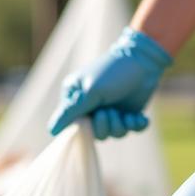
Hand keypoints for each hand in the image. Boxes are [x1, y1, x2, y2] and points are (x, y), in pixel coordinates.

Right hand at [48, 27, 171, 139]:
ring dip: (119, 126)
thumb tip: (51, 130)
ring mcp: (111, 111)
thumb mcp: (90, 92)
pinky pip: (130, 130)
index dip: (81, 128)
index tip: (91, 120)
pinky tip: (138, 117)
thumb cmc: (112, 72)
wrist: (143, 60)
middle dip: (103, 126)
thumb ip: (71, 112)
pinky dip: (135, 125)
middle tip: (108, 111)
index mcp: (76, 99)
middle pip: (94, 134)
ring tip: (123, 113)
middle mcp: (92, 108)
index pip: (70, 125)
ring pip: (113, 134)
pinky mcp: (128, 114)